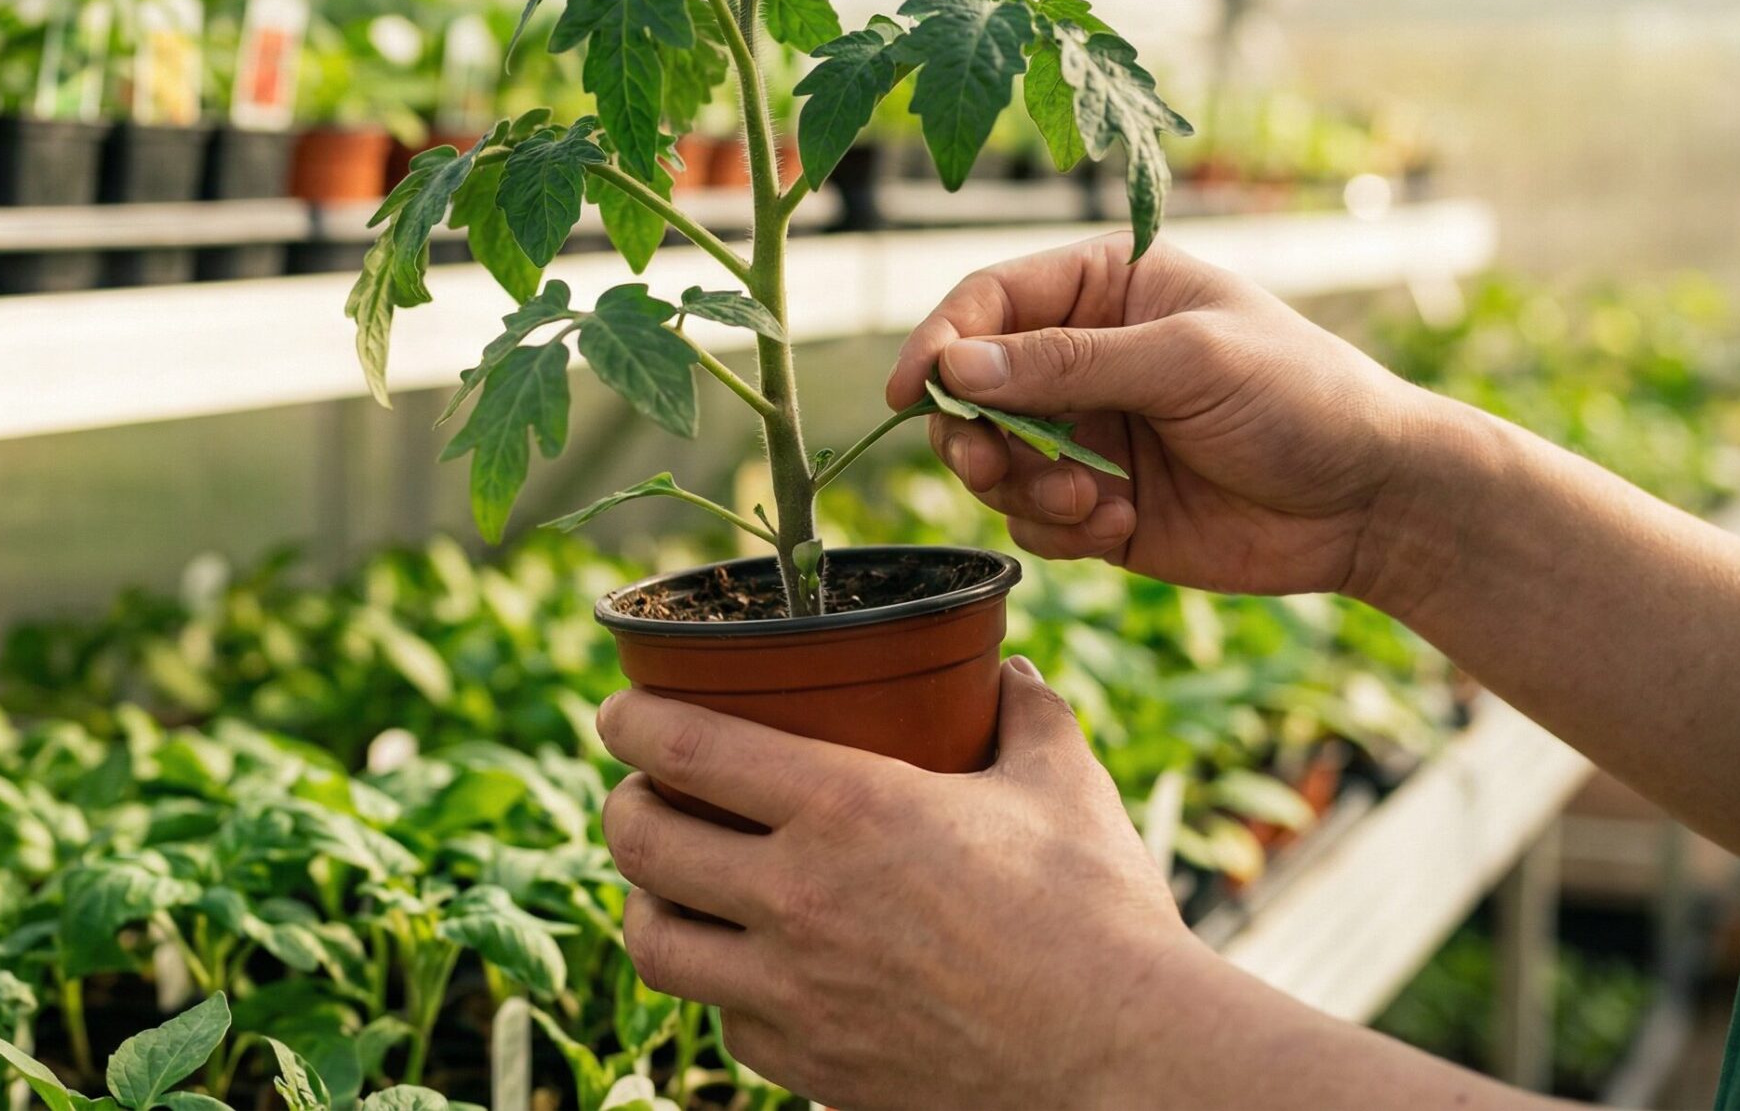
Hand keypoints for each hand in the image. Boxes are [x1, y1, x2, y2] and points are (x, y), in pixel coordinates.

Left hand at [596, 659, 1196, 1108]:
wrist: (1124, 1065)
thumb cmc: (1099, 919)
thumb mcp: (1064, 788)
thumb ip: (1027, 716)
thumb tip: (1012, 673)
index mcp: (847, 807)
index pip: (685, 745)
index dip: (629, 719)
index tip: (615, 711)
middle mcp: (797, 899)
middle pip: (641, 841)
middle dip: (624, 807)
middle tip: (641, 793)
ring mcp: (794, 994)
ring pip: (655, 944)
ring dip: (648, 903)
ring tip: (671, 884)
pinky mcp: (810, 1066)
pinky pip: (725, 1021)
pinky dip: (724, 988)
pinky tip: (752, 968)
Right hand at [886, 235, 1436, 602]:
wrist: (1373, 503)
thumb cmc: (1301, 398)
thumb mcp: (1187, 362)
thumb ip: (1069, 364)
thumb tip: (959, 367)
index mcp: (1107, 288)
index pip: (991, 301)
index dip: (942, 343)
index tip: (913, 394)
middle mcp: (1087, 357)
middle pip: (974, 389)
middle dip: (975, 433)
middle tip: (994, 467)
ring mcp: (1091, 434)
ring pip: (994, 461)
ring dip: (1026, 488)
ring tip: (1094, 502)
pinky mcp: (1101, 506)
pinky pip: (1034, 521)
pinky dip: (1061, 530)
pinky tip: (1123, 526)